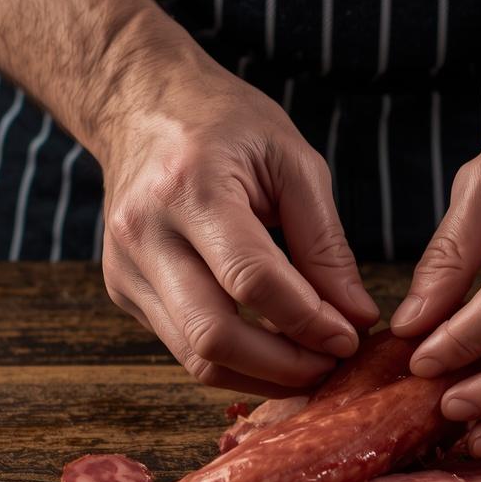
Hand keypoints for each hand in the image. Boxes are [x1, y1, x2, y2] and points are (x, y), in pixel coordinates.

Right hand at [97, 35, 378, 396]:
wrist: (139, 105)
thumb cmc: (224, 124)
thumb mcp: (292, 162)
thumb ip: (326, 244)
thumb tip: (357, 316)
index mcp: (190, 188)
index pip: (252, 280)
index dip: (308, 321)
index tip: (350, 337)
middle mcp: (145, 234)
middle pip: (213, 337)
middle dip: (284, 367)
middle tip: (332, 365)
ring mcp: (126, 269)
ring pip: (194, 358)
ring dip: (260, 376)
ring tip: (309, 364)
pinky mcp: (124, 291)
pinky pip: (183, 347)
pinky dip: (235, 361)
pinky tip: (273, 349)